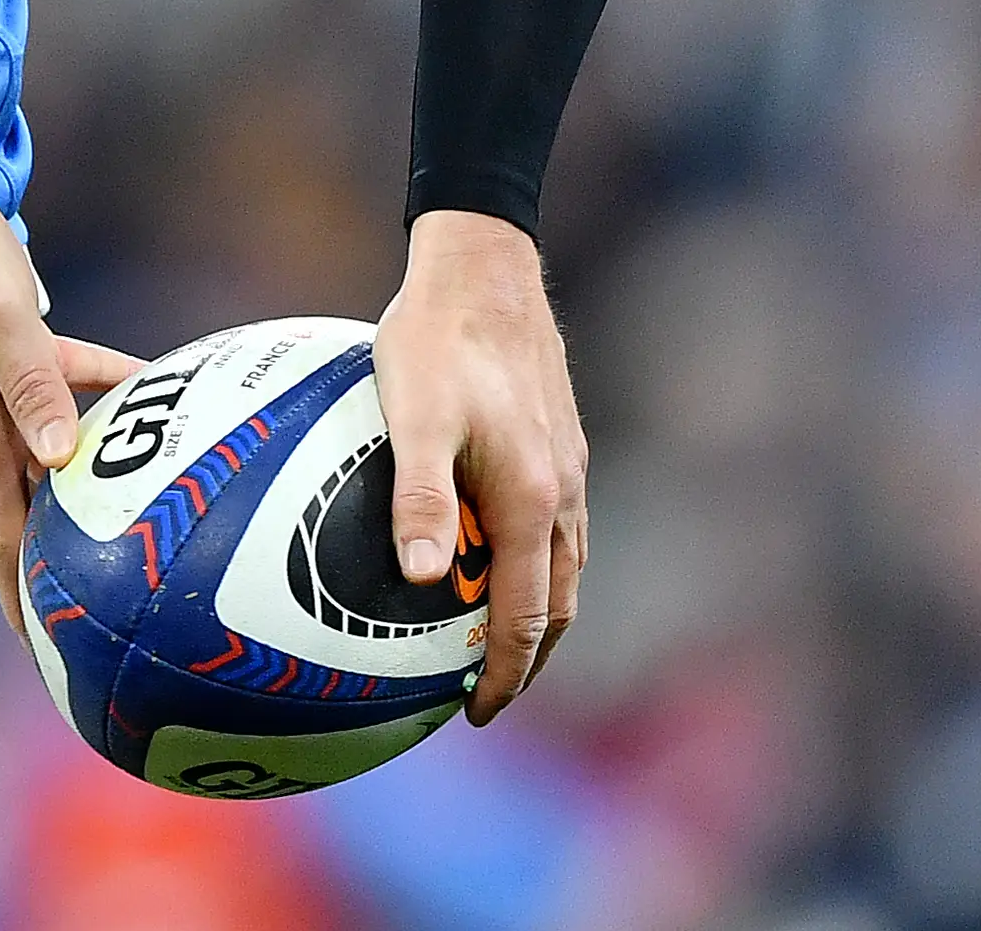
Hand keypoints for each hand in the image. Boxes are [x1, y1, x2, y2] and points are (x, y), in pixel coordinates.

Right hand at [0, 131, 137, 608]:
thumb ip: (34, 388)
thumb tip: (60, 457)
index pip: (10, 543)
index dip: (29, 604)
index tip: (56, 660)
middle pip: (38, 520)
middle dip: (67, 570)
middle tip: (113, 615)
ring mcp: (10, 395)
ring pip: (61, 462)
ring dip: (96, 492)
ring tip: (147, 518)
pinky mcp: (23, 354)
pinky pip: (73, 388)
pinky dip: (109, 394)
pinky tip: (153, 389)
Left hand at [372, 207, 585, 721]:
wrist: (485, 265)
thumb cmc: (436, 337)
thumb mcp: (413, 414)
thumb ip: (419, 495)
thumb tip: (423, 580)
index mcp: (532, 502)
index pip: (525, 619)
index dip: (503, 676)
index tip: (473, 716)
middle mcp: (564, 495)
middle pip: (556, 608)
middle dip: (525, 662)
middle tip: (483, 698)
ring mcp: (568, 469)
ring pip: (564, 569)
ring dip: (535, 616)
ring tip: (491, 644)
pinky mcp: (558, 443)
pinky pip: (556, 528)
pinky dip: (534, 567)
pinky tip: (489, 552)